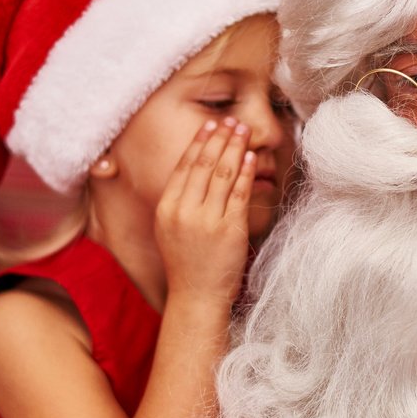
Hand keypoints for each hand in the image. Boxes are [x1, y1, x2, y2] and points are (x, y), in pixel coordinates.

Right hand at [155, 117, 255, 307]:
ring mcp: (206, 221)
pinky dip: (244, 172)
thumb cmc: (186, 263)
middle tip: (230, 121)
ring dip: (234, 148)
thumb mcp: (170, 228)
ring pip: (222, 175)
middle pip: (203, 165)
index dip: (198, 143)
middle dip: (219, 139)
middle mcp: (184, 211)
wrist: (196, 296)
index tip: (209, 126)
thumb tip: (194, 170)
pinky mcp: (229, 230)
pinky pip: (238, 194)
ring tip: (242, 131)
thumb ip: (179, 201)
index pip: (184, 167)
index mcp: (167, 208)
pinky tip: (249, 157)